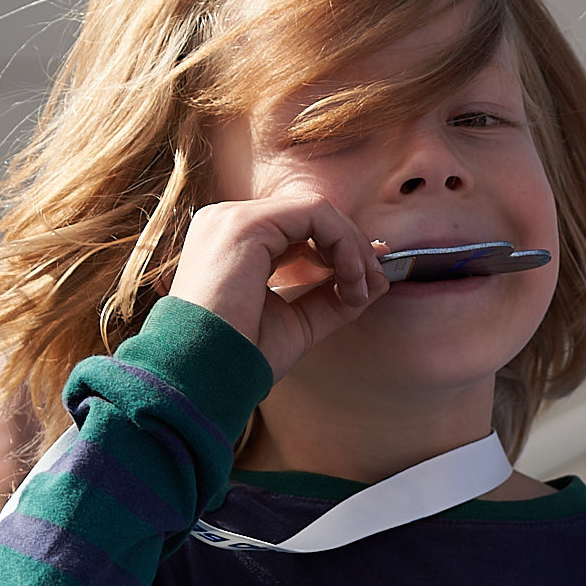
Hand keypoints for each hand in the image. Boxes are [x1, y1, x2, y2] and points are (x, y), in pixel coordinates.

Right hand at [169, 193, 384, 379]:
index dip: (340, 249)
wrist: (205, 376)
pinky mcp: (245, 224)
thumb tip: (380, 279)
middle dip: (351, 248)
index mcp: (233, 244)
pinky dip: (344, 243)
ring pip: (317, 210)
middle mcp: (228, 223)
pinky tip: (349, 278)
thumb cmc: (241, 356)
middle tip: (371, 286)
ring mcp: (233, 219)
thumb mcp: (299, 322)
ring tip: (358, 289)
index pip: (300, 229)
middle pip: (310, 215)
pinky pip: (316, 213)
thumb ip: (333, 297)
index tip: (365, 284)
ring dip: (351, 247)